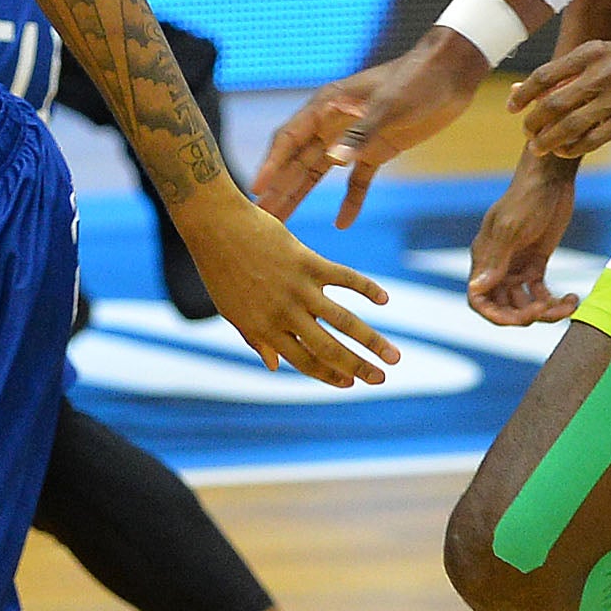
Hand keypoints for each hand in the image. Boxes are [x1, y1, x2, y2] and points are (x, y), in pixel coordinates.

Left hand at [176, 187, 399, 387]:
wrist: (216, 227)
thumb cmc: (220, 270)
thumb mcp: (231, 310)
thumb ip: (256, 339)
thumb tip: (275, 367)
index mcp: (264, 329)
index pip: (304, 361)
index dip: (329, 375)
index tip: (350, 383)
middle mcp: (284, 313)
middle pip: (328, 348)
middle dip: (358, 367)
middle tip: (381, 380)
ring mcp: (298, 288)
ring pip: (343, 321)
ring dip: (372, 341)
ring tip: (394, 357)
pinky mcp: (308, 262)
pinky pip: (344, 278)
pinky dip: (367, 288)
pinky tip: (384, 300)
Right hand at [255, 33, 482, 223]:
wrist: (451, 73)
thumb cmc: (417, 80)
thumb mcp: (390, 105)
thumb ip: (362, 133)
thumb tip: (333, 160)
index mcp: (328, 106)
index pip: (290, 139)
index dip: (272, 164)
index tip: (256, 190)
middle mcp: (334, 123)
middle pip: (298, 161)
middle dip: (278, 188)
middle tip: (260, 218)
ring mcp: (354, 138)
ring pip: (319, 172)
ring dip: (302, 196)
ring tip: (282, 223)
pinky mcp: (377, 150)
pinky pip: (357, 181)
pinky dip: (351, 201)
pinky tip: (342, 224)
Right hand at [466, 153, 581, 325]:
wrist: (551, 178)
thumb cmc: (527, 198)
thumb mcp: (511, 229)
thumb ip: (496, 260)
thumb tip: (477, 288)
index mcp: (485, 258)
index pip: (479, 297)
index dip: (494, 315)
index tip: (520, 319)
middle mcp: (498, 265)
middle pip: (503, 305)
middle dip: (523, 315)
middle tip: (545, 310)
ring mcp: (517, 265)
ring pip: (524, 303)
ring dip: (544, 311)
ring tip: (566, 306)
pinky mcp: (536, 262)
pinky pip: (541, 293)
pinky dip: (555, 301)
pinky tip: (572, 298)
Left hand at [512, 34, 610, 159]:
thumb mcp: (595, 56)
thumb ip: (559, 74)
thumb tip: (515, 89)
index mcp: (589, 54)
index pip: (544, 76)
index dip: (523, 95)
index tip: (512, 108)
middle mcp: (601, 74)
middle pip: (553, 104)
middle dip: (533, 122)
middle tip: (526, 132)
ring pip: (569, 126)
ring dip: (548, 140)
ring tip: (538, 147)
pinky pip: (591, 140)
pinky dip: (572, 148)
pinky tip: (563, 149)